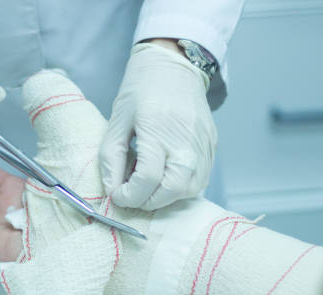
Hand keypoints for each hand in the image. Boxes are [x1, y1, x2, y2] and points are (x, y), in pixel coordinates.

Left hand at [99, 42, 216, 209]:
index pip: (147, 178)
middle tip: (133, 194)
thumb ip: (111, 157)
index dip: (129, 195)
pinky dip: (181, 186)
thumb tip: (111, 189)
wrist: (174, 64)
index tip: (118, 194)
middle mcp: (185, 139)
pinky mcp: (212, 145)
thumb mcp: (117, 120)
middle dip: (149, 201)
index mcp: (157, 129)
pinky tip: (166, 175)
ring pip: (190, 190)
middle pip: (172, 190)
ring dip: (166, 196)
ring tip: (149, 184)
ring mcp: (203, 143)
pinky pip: (201, 178)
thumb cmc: (141, 89)